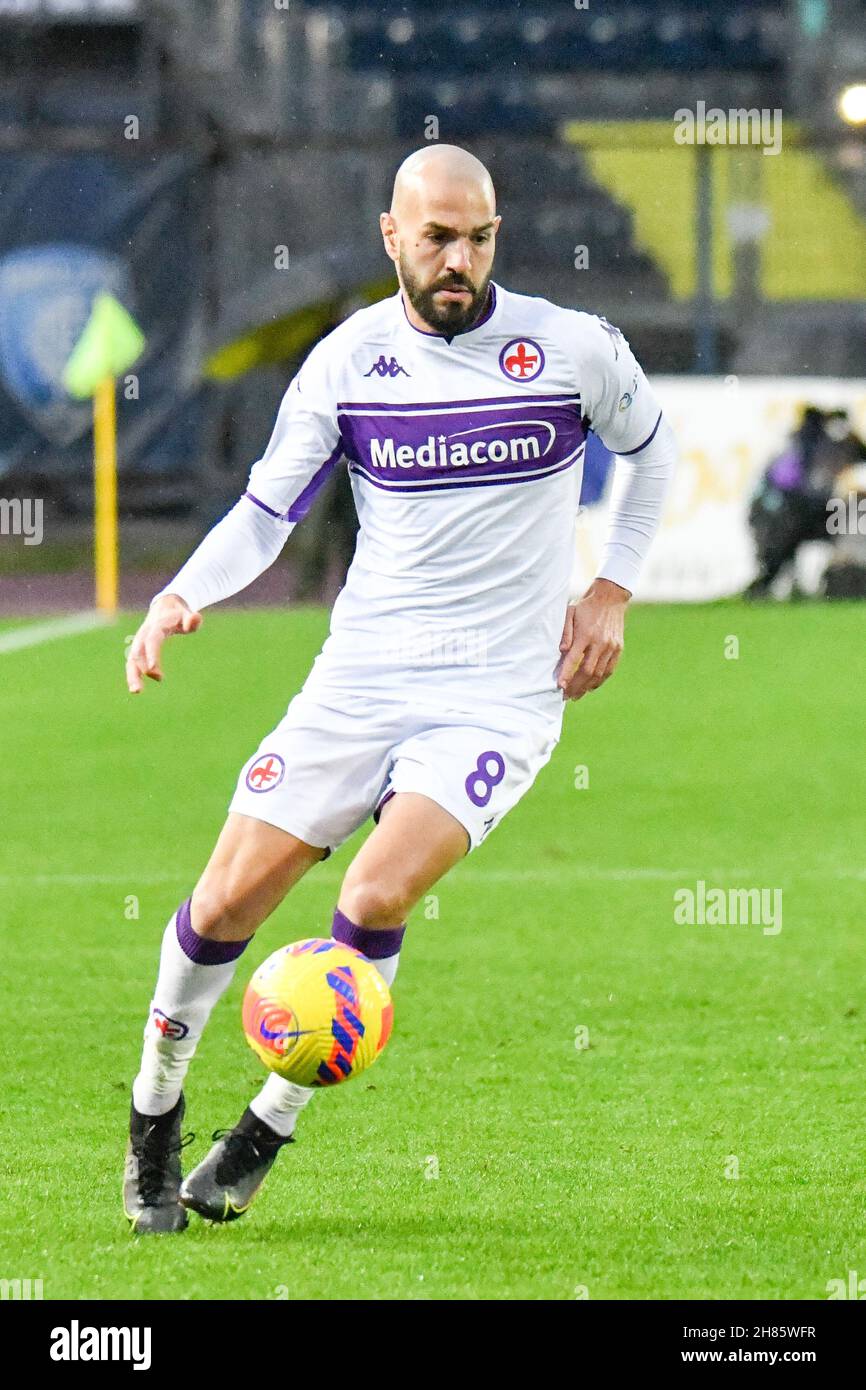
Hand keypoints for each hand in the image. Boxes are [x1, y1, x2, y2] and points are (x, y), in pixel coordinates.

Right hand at [126, 593, 201, 693]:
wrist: (164, 606)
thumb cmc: (178, 614)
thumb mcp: (187, 615)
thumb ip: (192, 619)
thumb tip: (195, 619)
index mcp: (156, 626)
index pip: (152, 640)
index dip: (152, 654)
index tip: (154, 669)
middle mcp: (144, 634)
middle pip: (138, 651)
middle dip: (141, 667)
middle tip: (154, 681)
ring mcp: (139, 641)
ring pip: (132, 659)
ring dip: (132, 675)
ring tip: (136, 691)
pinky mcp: (138, 648)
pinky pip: (133, 662)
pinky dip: (133, 674)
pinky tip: (137, 688)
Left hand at [556, 578, 629, 700]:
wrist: (610, 598)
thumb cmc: (584, 607)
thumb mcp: (569, 613)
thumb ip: (565, 632)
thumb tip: (562, 651)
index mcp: (586, 634)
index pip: (574, 659)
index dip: (566, 674)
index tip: (559, 686)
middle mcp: (600, 642)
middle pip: (587, 671)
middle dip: (575, 686)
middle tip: (566, 696)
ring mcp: (611, 646)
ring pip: (599, 673)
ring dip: (587, 687)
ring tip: (576, 695)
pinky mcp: (618, 648)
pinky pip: (609, 670)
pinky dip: (599, 681)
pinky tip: (590, 687)